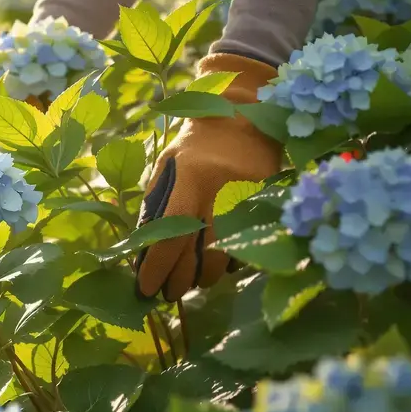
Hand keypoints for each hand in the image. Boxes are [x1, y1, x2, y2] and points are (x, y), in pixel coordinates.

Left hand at [135, 53, 283, 300]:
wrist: (244, 118)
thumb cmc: (195, 146)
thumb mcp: (166, 166)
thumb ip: (154, 205)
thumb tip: (143, 251)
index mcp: (192, 176)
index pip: (171, 233)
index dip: (157, 266)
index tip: (145, 288)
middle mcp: (222, 190)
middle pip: (199, 252)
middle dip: (179, 280)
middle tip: (166, 293)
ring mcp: (250, 199)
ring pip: (225, 256)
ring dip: (203, 277)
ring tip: (188, 282)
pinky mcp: (268, 207)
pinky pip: (245, 247)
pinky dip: (227, 262)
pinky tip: (214, 264)